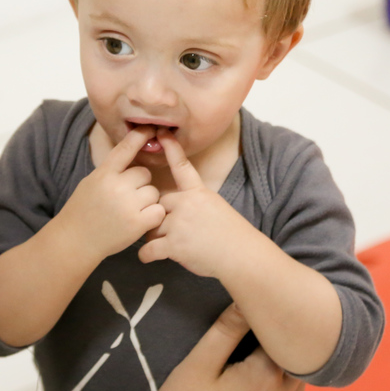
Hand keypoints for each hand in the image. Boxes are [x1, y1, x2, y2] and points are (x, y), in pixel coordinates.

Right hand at [58, 125, 164, 260]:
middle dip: (140, 184)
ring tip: (130, 211)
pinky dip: (152, 216)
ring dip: (147, 200)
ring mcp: (128, 205)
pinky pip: (158, 210)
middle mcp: (116, 186)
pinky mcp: (137, 223)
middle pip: (144, 173)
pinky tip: (139, 220)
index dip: (138, 136)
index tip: (150, 128)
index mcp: (103, 174)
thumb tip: (132, 151)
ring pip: (153, 192)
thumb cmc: (83, 210)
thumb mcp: (91, 182)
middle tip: (126, 197)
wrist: (75, 241)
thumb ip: (111, 170)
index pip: (124, 149)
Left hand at [138, 129, 258, 277]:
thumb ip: (194, 203)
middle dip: (160, 219)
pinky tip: (150, 257)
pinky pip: (148, 249)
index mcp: (198, 193)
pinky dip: (147, 255)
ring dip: (156, 238)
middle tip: (177, 233)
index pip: (181, 167)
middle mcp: (186, 204)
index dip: (171, 149)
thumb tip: (177, 208)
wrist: (242, 255)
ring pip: (151, 228)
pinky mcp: (174, 245)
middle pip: (157, 205)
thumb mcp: (216, 207)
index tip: (162, 133)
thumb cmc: (232, 235)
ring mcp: (178, 224)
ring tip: (174, 247)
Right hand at [141, 305, 303, 390]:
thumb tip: (247, 297)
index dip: (271, 317)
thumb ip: (226, 329)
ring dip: (286, 362)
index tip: (258, 306)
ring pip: (299, 379)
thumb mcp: (199, 363)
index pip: (282, 334)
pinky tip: (263, 380)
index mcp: (265, 375)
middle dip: (282, 339)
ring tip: (261, 348)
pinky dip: (285, 387)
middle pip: (297, 356)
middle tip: (260, 323)